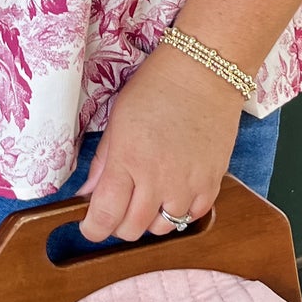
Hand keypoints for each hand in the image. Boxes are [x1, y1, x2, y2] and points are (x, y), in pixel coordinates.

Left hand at [79, 44, 240, 242]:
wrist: (205, 72)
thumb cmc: (155, 88)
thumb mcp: (117, 120)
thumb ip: (102, 162)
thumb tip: (88, 195)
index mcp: (128, 160)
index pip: (105, 216)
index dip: (93, 229)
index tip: (90, 226)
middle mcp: (158, 179)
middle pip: (132, 229)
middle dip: (117, 225)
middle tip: (116, 208)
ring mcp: (189, 184)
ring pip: (163, 228)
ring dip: (149, 219)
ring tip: (146, 196)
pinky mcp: (213, 182)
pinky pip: (193, 216)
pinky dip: (179, 212)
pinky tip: (173, 193)